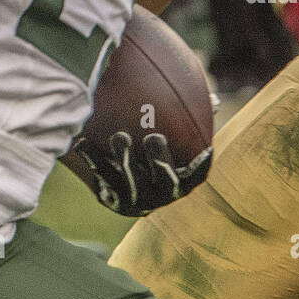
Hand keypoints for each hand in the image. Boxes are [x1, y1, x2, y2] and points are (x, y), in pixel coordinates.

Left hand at [72, 131, 210, 216]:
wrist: (127, 176)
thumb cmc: (159, 148)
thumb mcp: (176, 134)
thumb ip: (191, 119)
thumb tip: (215, 99)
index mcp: (184, 180)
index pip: (198, 176)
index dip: (201, 165)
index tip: (204, 148)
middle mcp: (163, 195)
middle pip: (164, 182)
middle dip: (159, 160)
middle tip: (153, 137)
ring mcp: (138, 200)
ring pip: (133, 184)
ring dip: (126, 161)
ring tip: (120, 136)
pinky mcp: (114, 199)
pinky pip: (104, 181)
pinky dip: (95, 161)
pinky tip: (83, 143)